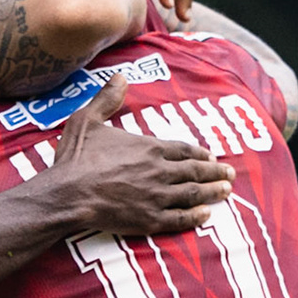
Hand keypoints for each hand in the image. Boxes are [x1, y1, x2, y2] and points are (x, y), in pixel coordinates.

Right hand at [43, 76, 232, 232]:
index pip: (183, 150)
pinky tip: (206, 214)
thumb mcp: (87, 120)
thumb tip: (119, 76)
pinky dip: (196, 216)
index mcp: (149, 148)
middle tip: (229, 174)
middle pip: (194, 171)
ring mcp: (157, 197)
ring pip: (193, 193)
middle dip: (214, 172)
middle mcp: (160, 171)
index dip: (199, 153)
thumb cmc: (76, 159)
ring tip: (226, 191)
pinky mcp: (150, 220)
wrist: (67, 194)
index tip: (211, 156)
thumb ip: (106, 99)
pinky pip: (180, 218)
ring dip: (212, 192)